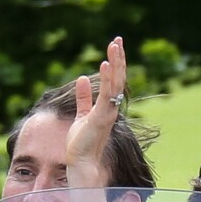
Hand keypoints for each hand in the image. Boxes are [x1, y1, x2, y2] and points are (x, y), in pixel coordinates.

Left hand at [66, 36, 126, 186]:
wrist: (81, 162)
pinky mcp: (101, 118)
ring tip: (114, 45)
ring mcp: (108, 113)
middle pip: (117, 79)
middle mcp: (111, 108)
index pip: (113, 81)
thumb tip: (81, 79)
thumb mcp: (81, 115)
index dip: (115, 64)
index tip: (115, 46)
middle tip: (118, 39)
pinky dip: (106, 79)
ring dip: (115, 64)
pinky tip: (105, 64)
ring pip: (114, 84)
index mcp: (107, 107)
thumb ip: (83, 98)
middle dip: (118, 58)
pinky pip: (106, 95)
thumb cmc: (81, 143)